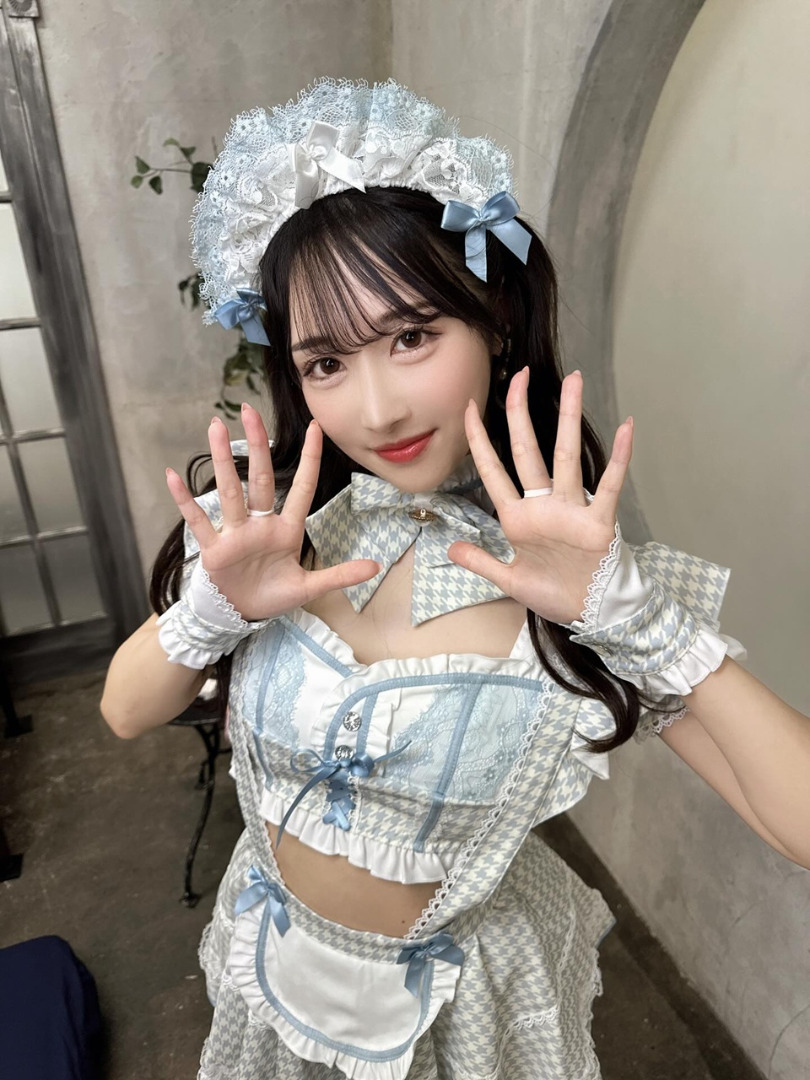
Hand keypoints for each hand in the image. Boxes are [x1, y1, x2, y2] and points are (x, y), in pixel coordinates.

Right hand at [165, 404, 378, 620]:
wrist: (242, 613)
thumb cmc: (274, 594)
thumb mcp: (309, 587)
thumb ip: (339, 575)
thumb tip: (376, 567)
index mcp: (286, 530)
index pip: (302, 488)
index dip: (309, 460)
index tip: (316, 428)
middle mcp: (260, 524)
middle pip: (260, 478)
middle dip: (257, 445)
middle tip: (249, 410)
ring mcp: (236, 533)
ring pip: (230, 491)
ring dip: (223, 461)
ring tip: (215, 427)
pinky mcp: (215, 549)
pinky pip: (198, 521)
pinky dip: (185, 500)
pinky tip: (173, 476)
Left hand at [448, 368, 633, 624]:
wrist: (590, 614)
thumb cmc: (553, 593)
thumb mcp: (508, 580)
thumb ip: (480, 561)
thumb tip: (450, 548)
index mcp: (517, 517)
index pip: (492, 470)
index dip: (479, 440)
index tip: (467, 408)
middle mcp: (543, 505)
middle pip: (527, 450)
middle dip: (520, 413)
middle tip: (519, 375)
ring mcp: (571, 510)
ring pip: (567, 456)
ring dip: (569, 418)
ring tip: (573, 381)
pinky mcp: (598, 523)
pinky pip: (609, 486)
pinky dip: (619, 459)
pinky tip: (626, 428)